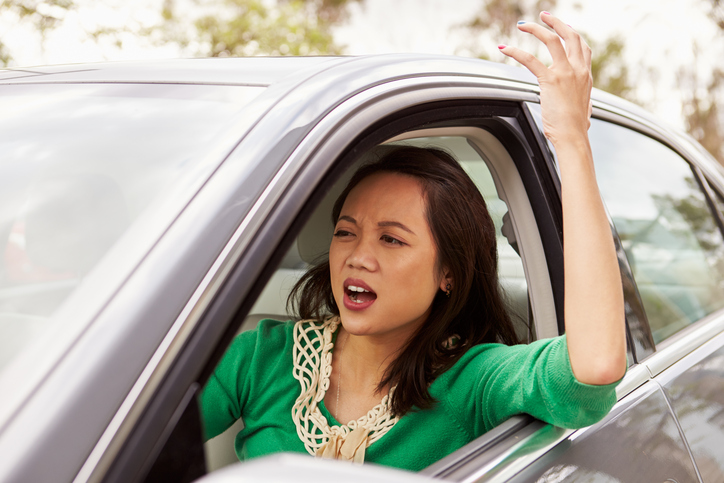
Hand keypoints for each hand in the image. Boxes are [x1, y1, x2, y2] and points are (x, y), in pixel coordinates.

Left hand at [499, 12, 592, 146]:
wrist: (573, 136)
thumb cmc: (575, 128)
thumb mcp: (583, 109)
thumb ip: (581, 102)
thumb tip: (584, 108)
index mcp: (586, 76)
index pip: (583, 47)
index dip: (572, 33)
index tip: (563, 27)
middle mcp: (578, 70)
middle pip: (570, 36)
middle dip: (556, 23)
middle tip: (544, 16)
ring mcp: (566, 73)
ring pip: (552, 40)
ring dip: (536, 29)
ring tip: (523, 25)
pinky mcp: (550, 80)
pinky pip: (530, 60)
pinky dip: (516, 52)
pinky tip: (505, 48)